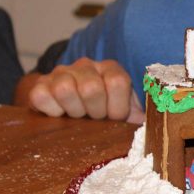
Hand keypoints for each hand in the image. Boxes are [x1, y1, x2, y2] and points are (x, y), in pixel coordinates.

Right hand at [27, 57, 143, 122]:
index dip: (117, 107)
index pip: (118, 82)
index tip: (114, 117)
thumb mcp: (123, 109)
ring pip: (65, 90)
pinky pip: (41, 97)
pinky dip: (52, 112)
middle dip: (95, 112)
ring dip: (74, 111)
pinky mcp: (40, 85)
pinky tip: (60, 115)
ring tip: (79, 116)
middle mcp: (86, 65)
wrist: (67, 102)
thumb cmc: (103, 109)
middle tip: (95, 118)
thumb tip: (153, 127)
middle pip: (91, 87)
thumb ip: (137, 116)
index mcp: (111, 69)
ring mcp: (61, 73)